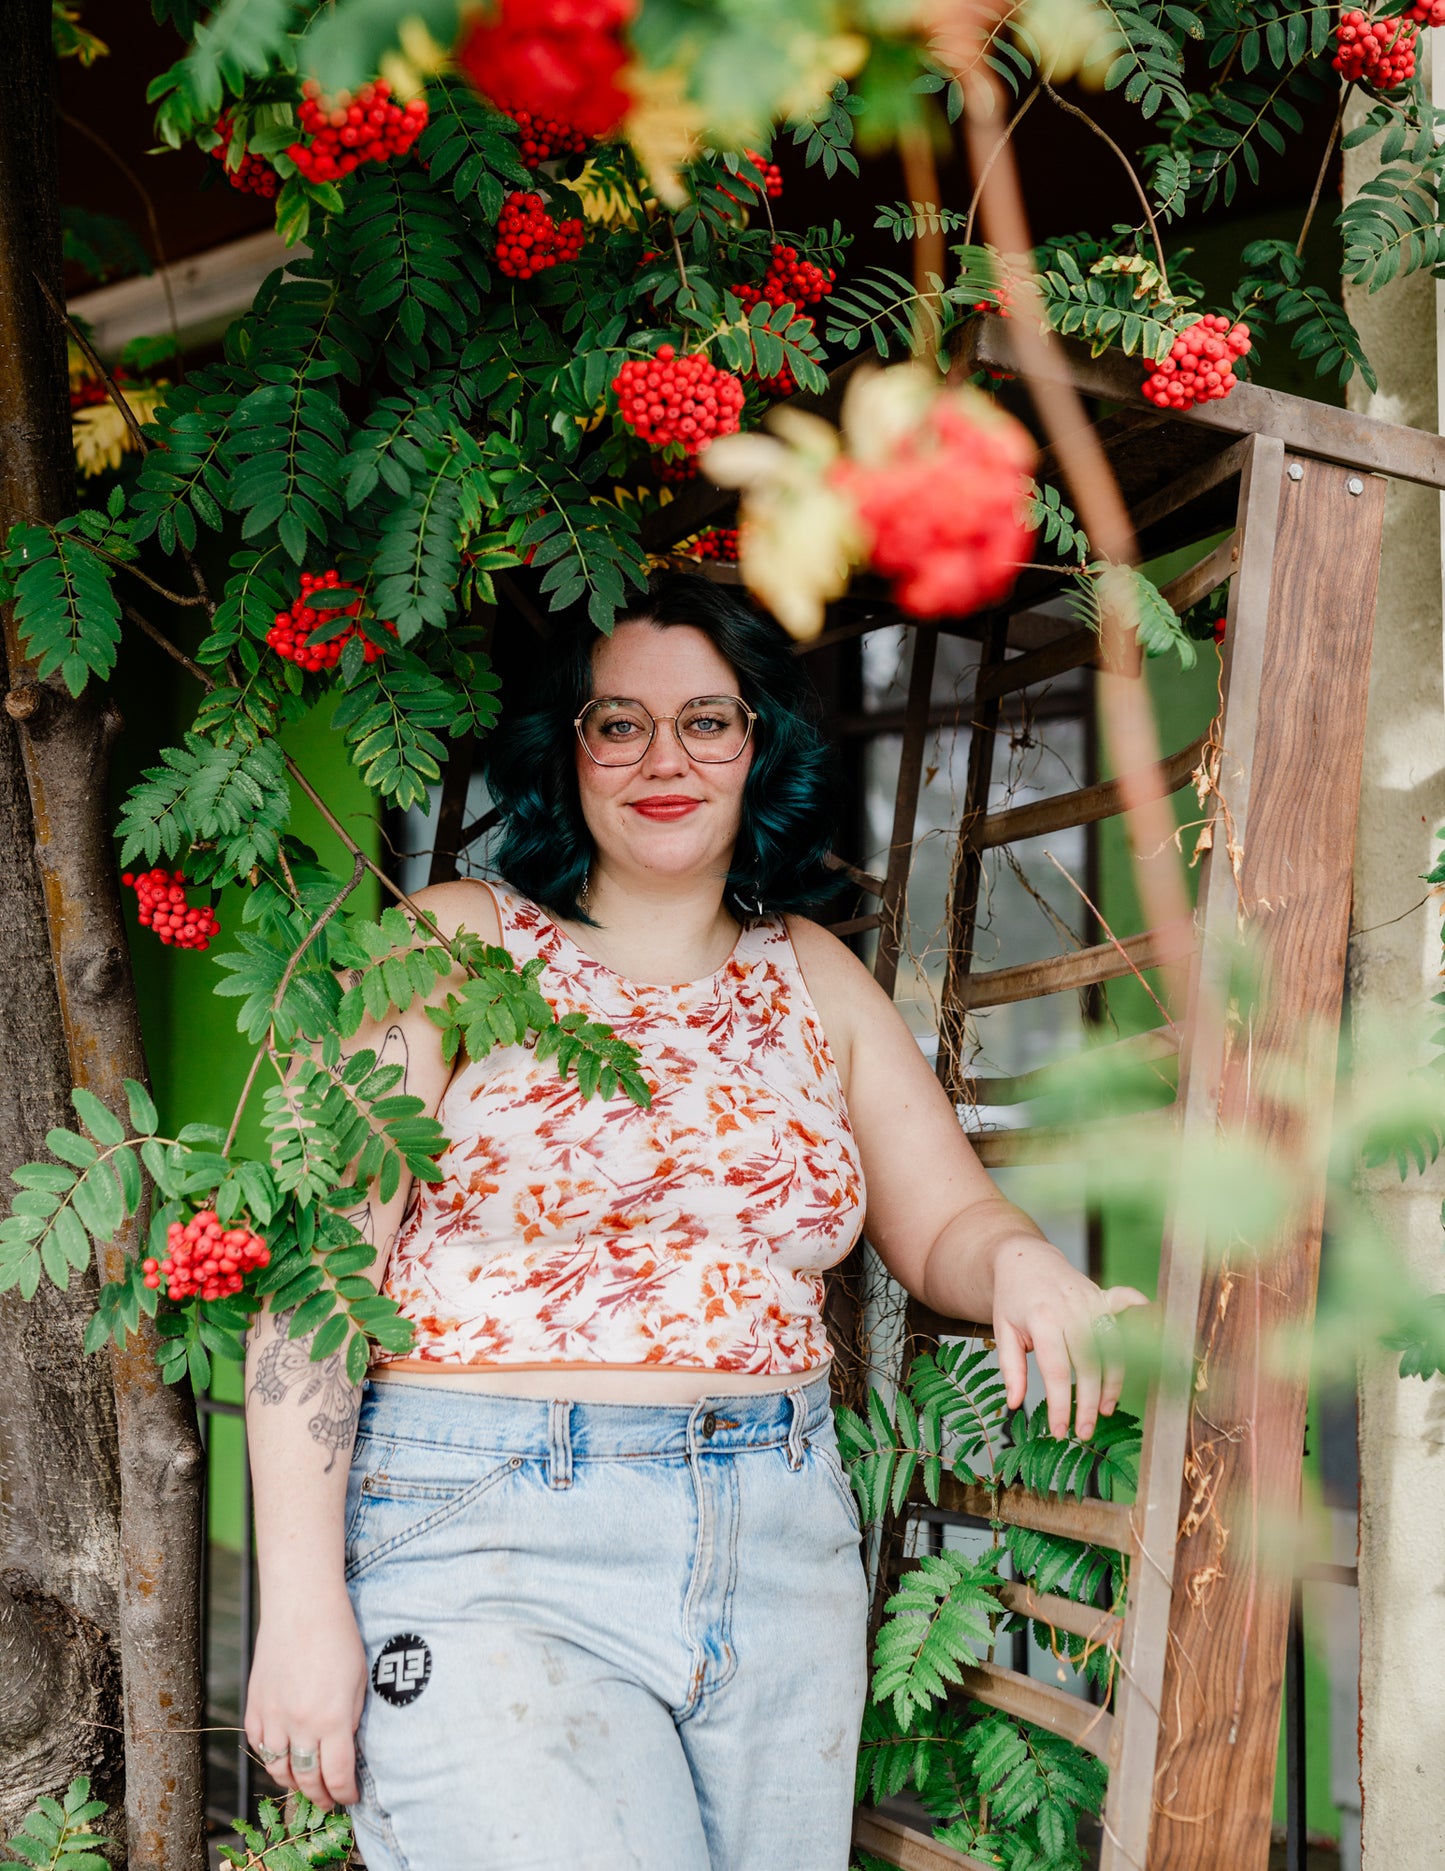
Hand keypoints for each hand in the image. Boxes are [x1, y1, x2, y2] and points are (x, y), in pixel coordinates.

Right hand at [244, 1588, 366, 1809]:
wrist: (301, 1606)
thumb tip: (345, 1749)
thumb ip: (350, 1720)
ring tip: (305, 1785)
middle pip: (307, 1779)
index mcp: (331, 1719)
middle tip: (328, 1802)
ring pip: (278, 1769)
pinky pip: (260, 1746)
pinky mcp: (254, 1707)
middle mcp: (299, 1725)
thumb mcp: (358, 1681)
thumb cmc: (338, 1637)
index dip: (344, 1794)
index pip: (337, 1775)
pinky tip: (283, 1757)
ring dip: (293, 1782)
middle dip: (320, 1796)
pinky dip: (271, 1758)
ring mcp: (273, 1717)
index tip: (349, 1798)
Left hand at [990, 1236, 1148, 1440]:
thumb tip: (1013, 1404)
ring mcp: (1091, 1301)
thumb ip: (1010, 1368)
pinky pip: (1128, 1308)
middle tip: (1084, 1432)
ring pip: (1112, 1348)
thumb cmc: (1012, 1299)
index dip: (1060, 1404)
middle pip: (1088, 1364)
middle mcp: (1071, 1310)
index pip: (1056, 1371)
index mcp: (1042, 1319)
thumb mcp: (1002, 1331)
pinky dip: (1143, 1321)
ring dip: (1113, 1382)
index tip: (1060, 1431)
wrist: (1024, 1259)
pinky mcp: (1104, 1296)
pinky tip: (1150, 1347)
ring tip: (1104, 1409)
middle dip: (1088, 1403)